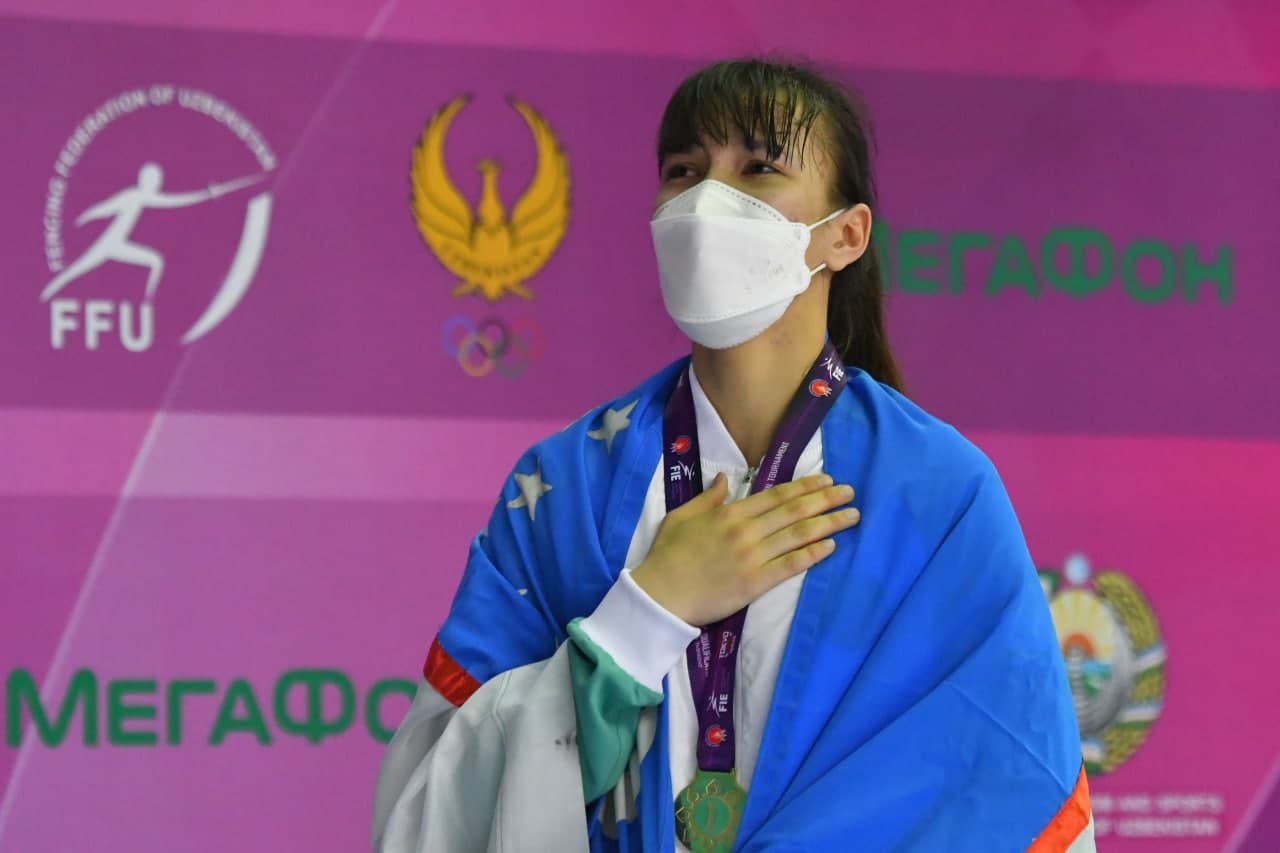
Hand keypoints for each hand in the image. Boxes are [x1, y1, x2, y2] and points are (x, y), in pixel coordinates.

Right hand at [631, 473, 859, 625]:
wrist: (661, 594)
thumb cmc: (667, 555)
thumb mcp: (682, 515)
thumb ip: (708, 497)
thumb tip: (727, 479)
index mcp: (730, 513)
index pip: (776, 495)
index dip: (805, 486)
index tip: (827, 479)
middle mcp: (746, 530)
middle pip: (794, 511)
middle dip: (826, 499)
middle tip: (850, 493)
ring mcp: (753, 556)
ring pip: (798, 535)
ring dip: (828, 524)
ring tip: (851, 517)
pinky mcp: (755, 583)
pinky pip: (791, 566)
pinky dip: (813, 554)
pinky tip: (831, 546)